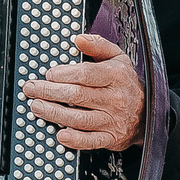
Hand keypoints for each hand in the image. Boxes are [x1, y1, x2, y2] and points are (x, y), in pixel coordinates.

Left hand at [21, 32, 144, 151]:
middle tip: (31, 89)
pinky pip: (91, 141)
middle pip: (77, 96)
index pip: (85, 74)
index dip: (63, 74)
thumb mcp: (118, 58)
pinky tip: (60, 134)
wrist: (148, 112)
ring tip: (37, 107)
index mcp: (116, 75)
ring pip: (80, 118)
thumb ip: (98, 45)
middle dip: (50, 92)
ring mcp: (113, 120)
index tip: (48, 74)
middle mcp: (115, 98)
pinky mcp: (111, 138)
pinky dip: (75, 139)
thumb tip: (78, 38)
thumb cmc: (126, 83)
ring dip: (54, 113)